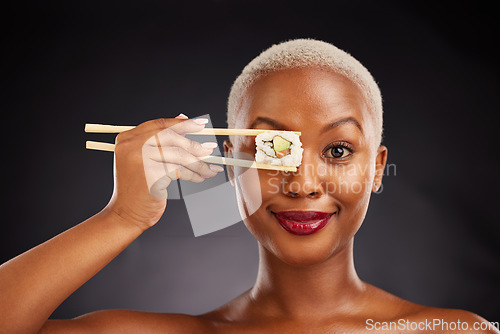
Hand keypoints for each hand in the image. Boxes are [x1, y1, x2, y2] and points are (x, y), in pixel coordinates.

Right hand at [104, 115, 222, 230]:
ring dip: (198, 163)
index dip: (183, 124)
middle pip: (171, 138)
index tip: (201, 124)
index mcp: (128, 138)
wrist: (126, 214)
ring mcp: (140, 159)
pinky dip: (192, 174)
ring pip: (179, 155)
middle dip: (194, 144)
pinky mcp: (151, 175)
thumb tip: (183, 117)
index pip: (160, 124)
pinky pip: (179, 170)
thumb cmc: (138, 187)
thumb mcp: (145, 159)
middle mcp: (131, 145)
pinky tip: (199, 178)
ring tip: (210, 169)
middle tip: (210, 149)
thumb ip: (160, 140)